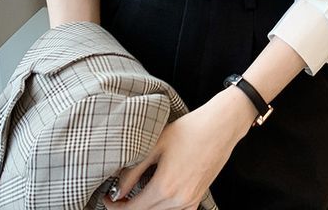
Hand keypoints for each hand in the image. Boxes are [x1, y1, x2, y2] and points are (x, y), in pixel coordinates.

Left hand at [102, 86, 256, 208]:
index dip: (115, 206)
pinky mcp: (198, 197)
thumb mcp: (157, 144)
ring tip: (136, 193)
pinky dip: (164, 208)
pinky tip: (159, 197)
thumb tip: (118, 190)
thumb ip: (134, 170)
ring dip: (145, 208)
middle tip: (118, 195)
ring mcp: (190, 201)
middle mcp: (178, 200)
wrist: (220, 125)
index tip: (107, 198)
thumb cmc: (190, 129)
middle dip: (128, 207)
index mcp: (164, 187)